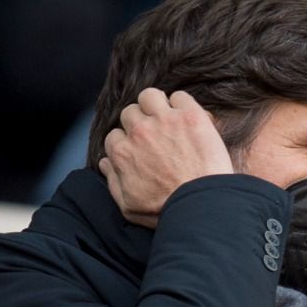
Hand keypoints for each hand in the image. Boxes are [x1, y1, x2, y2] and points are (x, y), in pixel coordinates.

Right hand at [99, 89, 233, 227]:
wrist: (200, 206)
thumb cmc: (166, 211)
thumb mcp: (129, 206)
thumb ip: (113, 182)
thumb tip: (105, 162)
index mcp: (122, 152)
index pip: (115, 135)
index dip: (127, 142)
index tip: (141, 149)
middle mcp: (139, 132)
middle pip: (130, 113)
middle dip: (140, 122)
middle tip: (156, 135)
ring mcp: (165, 121)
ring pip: (150, 96)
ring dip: (156, 104)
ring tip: (167, 118)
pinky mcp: (190, 116)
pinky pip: (179, 96)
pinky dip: (182, 104)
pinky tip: (187, 118)